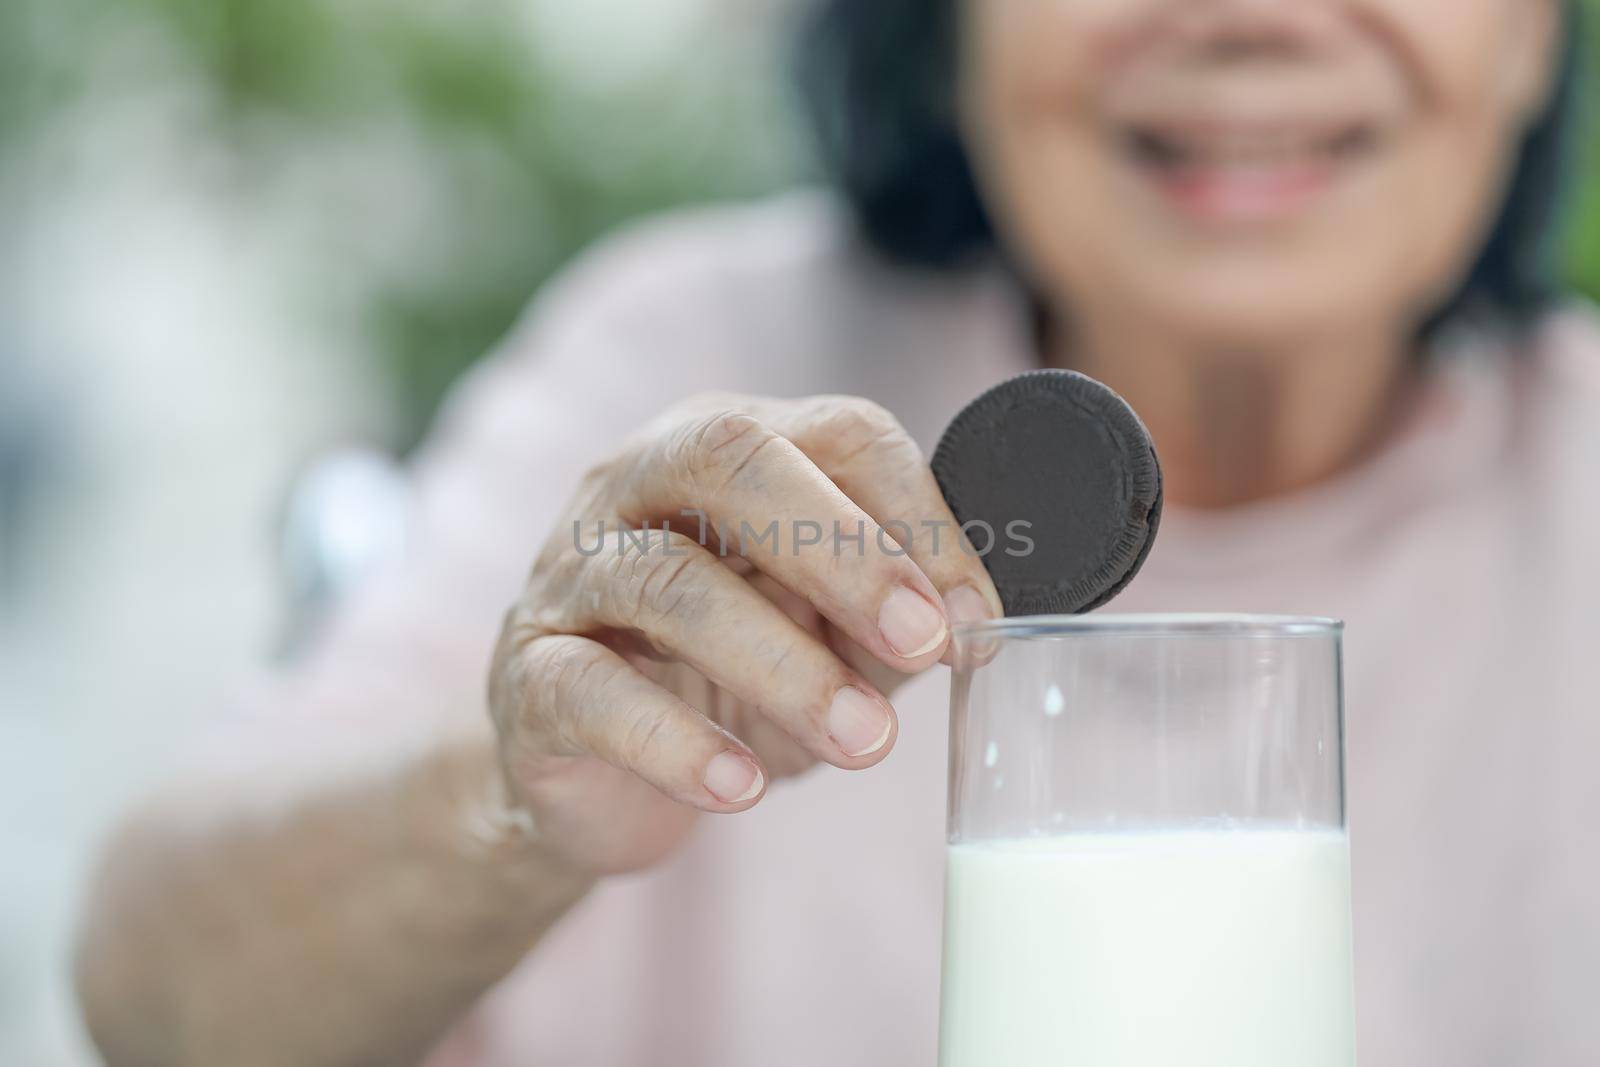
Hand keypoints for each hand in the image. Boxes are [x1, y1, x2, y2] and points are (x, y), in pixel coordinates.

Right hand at [488, 394, 1002, 876]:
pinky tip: (741, 787)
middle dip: (843, 551)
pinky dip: (674, 742)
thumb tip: (969, 621)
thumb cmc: (723, 680)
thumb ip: (889, 616)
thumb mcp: (824, 635)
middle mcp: (637, 483)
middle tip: (921, 644)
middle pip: (732, 458)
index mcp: (728, 451)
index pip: (834, 431)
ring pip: (666, 579)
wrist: (594, 777)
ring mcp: (571, 572)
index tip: (973, 616)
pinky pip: (592, 690)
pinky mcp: (528, 673)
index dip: (917, 514)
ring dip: (781, 662)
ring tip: (865, 740)